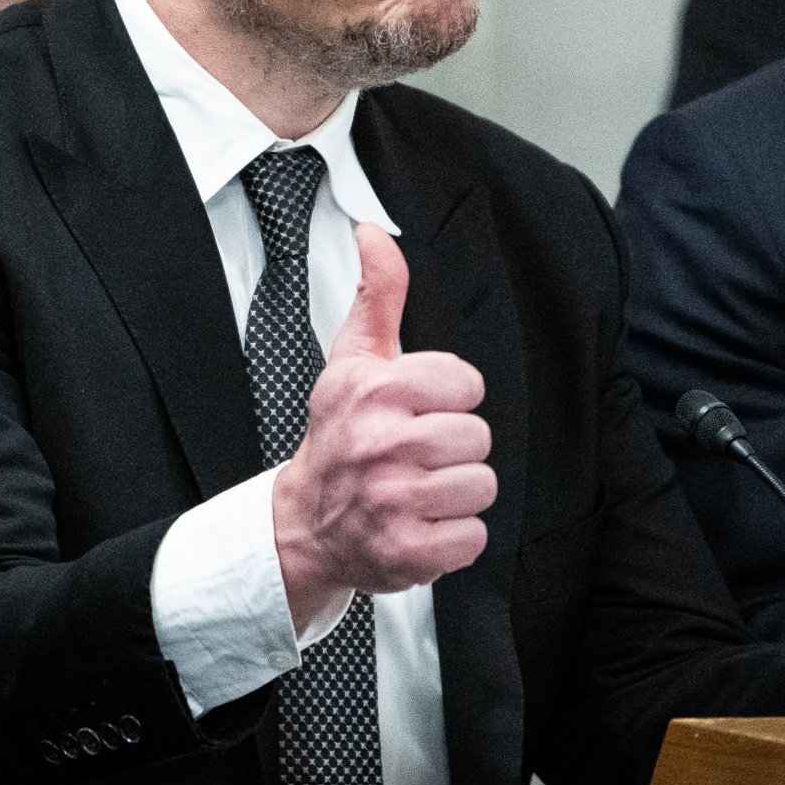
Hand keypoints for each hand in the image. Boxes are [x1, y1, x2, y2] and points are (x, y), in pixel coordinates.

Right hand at [273, 224, 496, 628]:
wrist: (302, 525)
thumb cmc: (338, 438)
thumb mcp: (353, 360)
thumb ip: (377, 295)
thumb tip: (373, 232)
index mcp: (376, 391)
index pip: (467, 384)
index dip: (448, 399)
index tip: (416, 412)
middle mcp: (383, 445)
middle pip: (478, 437)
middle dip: (453, 449)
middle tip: (415, 456)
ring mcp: (394, 502)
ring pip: (481, 486)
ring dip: (455, 493)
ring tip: (418, 490)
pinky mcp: (408, 552)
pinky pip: (473, 536)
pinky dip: (452, 538)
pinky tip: (421, 523)